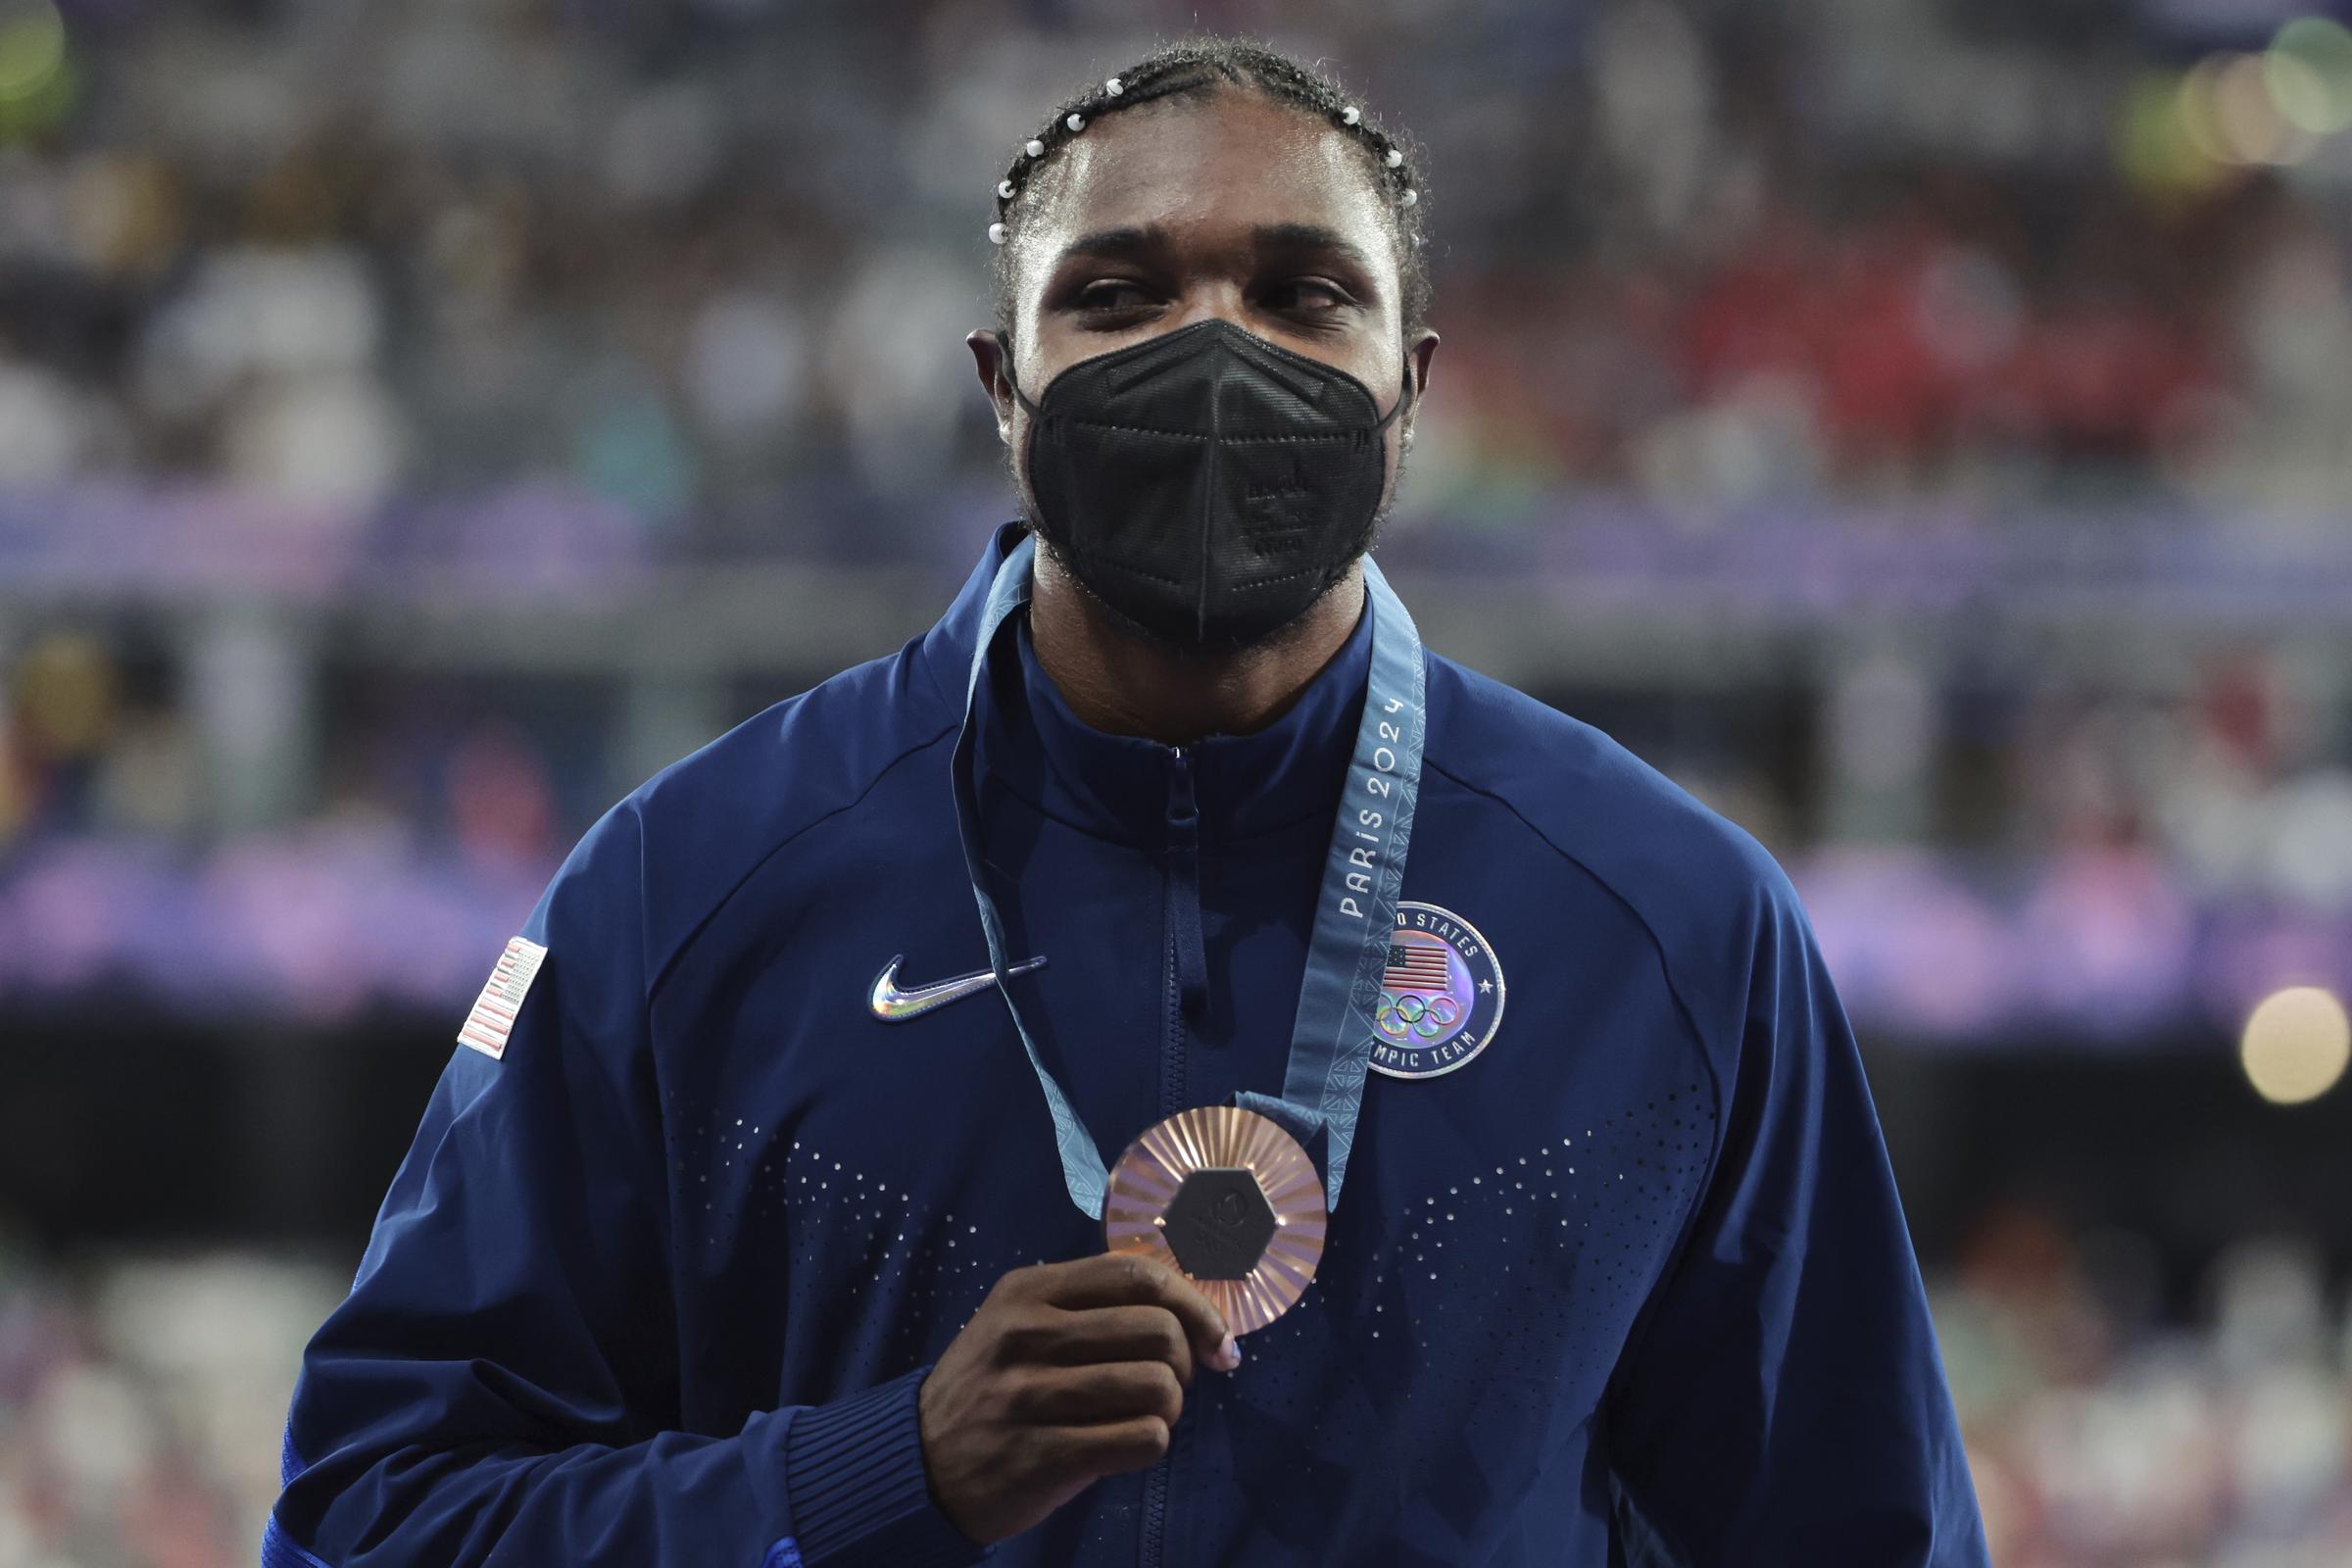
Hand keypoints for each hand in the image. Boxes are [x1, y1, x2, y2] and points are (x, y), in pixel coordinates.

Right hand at [917, 1251, 1241, 1543]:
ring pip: (1157, 1386)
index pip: (1138, 1275)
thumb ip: (1090, 1307)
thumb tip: (1192, 1314)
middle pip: (1158, 1330)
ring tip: (1143, 1416)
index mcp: (1027, 1291)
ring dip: (1170, 1408)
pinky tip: (1127, 1445)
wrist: (919, 1463)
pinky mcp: (1040, 1456)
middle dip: (1183, 1364)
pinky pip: (1142, 1439)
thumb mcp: (1020, 1325)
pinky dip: (1152, 1444)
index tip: (1216, 1341)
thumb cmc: (992, 1389)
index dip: (1194, 1306)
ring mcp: (1029, 1396)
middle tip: (1166, 1386)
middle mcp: (1026, 1335)